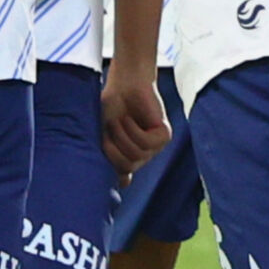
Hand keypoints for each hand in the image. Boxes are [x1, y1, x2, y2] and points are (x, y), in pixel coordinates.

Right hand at [100, 60, 172, 175]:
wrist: (124, 83)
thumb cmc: (112, 105)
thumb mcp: (103, 133)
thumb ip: (109, 156)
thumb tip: (125, 185)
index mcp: (127, 156)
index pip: (123, 177)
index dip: (116, 176)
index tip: (109, 170)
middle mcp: (142, 155)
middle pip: (126, 167)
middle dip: (113, 149)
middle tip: (109, 128)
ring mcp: (154, 146)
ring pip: (136, 156)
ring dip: (121, 136)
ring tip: (119, 120)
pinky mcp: (164, 135)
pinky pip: (146, 143)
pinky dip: (133, 130)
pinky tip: (130, 119)